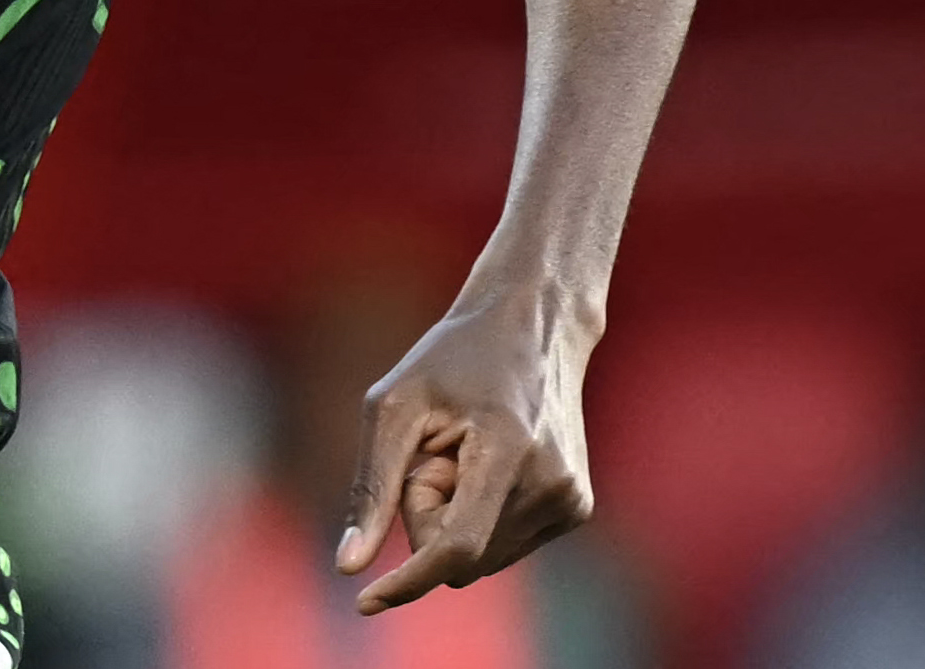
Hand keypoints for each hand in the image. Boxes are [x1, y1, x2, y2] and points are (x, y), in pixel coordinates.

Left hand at [336, 289, 595, 613]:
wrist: (535, 325)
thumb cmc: (453, 358)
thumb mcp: (394, 405)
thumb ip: (373, 487)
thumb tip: (348, 567)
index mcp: (507, 448)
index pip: (457, 548)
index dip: (409, 580)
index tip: (365, 600)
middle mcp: (551, 481)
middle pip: (459, 557)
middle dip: (428, 518)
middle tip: (435, 453)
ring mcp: (571, 499)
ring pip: (481, 560)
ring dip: (455, 518)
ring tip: (467, 452)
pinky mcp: (576, 508)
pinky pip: (504, 547)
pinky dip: (482, 518)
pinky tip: (491, 463)